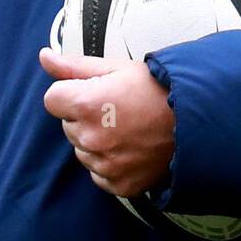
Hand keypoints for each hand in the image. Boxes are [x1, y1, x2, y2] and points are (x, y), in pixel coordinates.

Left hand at [39, 47, 174, 198]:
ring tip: (127, 128)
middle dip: (84, 116)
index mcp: (86, 104)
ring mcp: (105, 165)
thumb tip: (44, 56)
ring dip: (96, 140)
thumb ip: (73, 66)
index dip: (71, 93)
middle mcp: (91, 138)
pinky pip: (98, 174)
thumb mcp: (116, 67)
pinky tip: (131, 148)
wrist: (197, 120)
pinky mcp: (119, 184)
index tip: (94, 91)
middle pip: (67, 125)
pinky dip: (110, 164)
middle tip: (117, 109)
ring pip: (82, 150)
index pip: (52, 100)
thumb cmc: (157, 89)